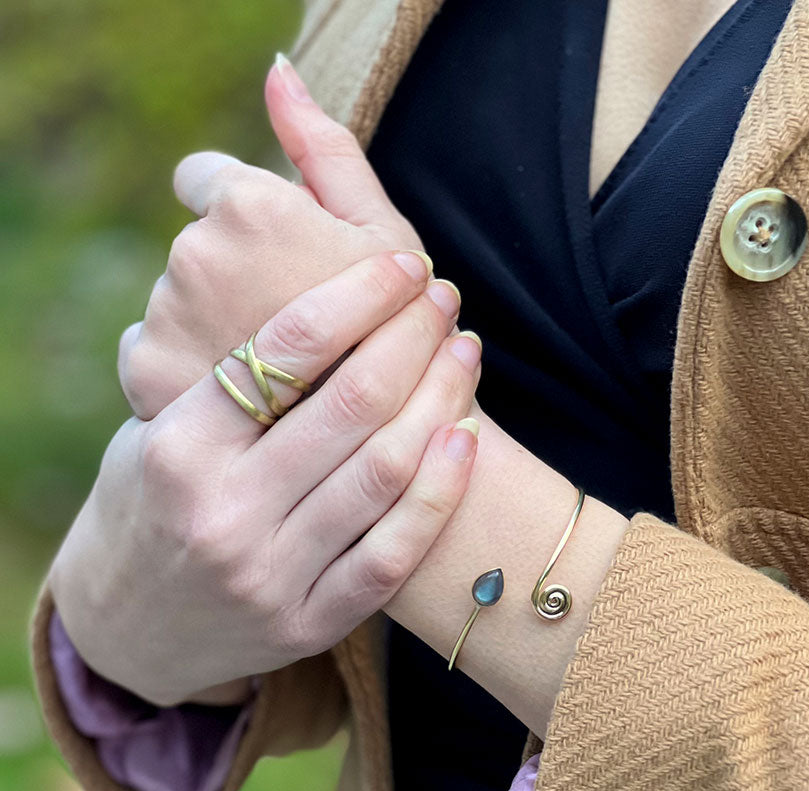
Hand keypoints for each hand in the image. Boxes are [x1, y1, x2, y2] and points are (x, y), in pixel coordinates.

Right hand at [50, 252, 481, 705]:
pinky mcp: (310, 622)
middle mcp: (225, 513)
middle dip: (411, 336)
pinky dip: (439, 490)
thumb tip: (300, 283)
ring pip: (384, 471)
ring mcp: (271, 576)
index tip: (402, 265)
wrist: (129, 628)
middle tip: (442, 298)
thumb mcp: (153, 434)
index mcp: (180, 448)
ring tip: (464, 351)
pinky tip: (465, 436)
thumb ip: (220, 376)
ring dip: (440, 398)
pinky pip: (394, 552)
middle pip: (350, 404)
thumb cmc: (150, 505)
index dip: (358, 296)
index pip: (285, 351)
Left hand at [122, 56, 423, 420]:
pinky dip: (192, 367)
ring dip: (214, 322)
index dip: (247, 216)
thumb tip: (278, 73)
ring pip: (176, 301)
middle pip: (196, 244)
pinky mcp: (149, 376)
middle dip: (236, 273)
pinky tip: (247, 392)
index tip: (279, 257)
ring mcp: (166, 319)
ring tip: (276, 366)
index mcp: (250, 207)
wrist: (387, 441)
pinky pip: (156, 349)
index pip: (207, 179)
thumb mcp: (382, 233)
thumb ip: (325, 150)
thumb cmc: (400, 331)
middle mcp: (192, 254)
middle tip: (292, 319)